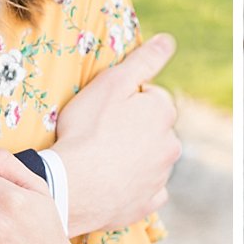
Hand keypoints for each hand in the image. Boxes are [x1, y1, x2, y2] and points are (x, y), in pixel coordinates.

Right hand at [53, 33, 179, 234]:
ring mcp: (161, 177)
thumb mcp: (112, 83)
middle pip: (153, 128)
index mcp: (164, 114)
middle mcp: (172, 146)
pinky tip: (112, 181)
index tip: (104, 110)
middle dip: (134, 128)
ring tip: (102, 157)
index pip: (151, 97)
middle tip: (101, 133)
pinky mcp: (148, 203)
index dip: (126, 100)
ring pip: (150, 158)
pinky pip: (145, 188)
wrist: (71, 185)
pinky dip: (133, 184)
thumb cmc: (87, 130)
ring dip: (133, 155)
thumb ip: (144, 61)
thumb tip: (167, 41)